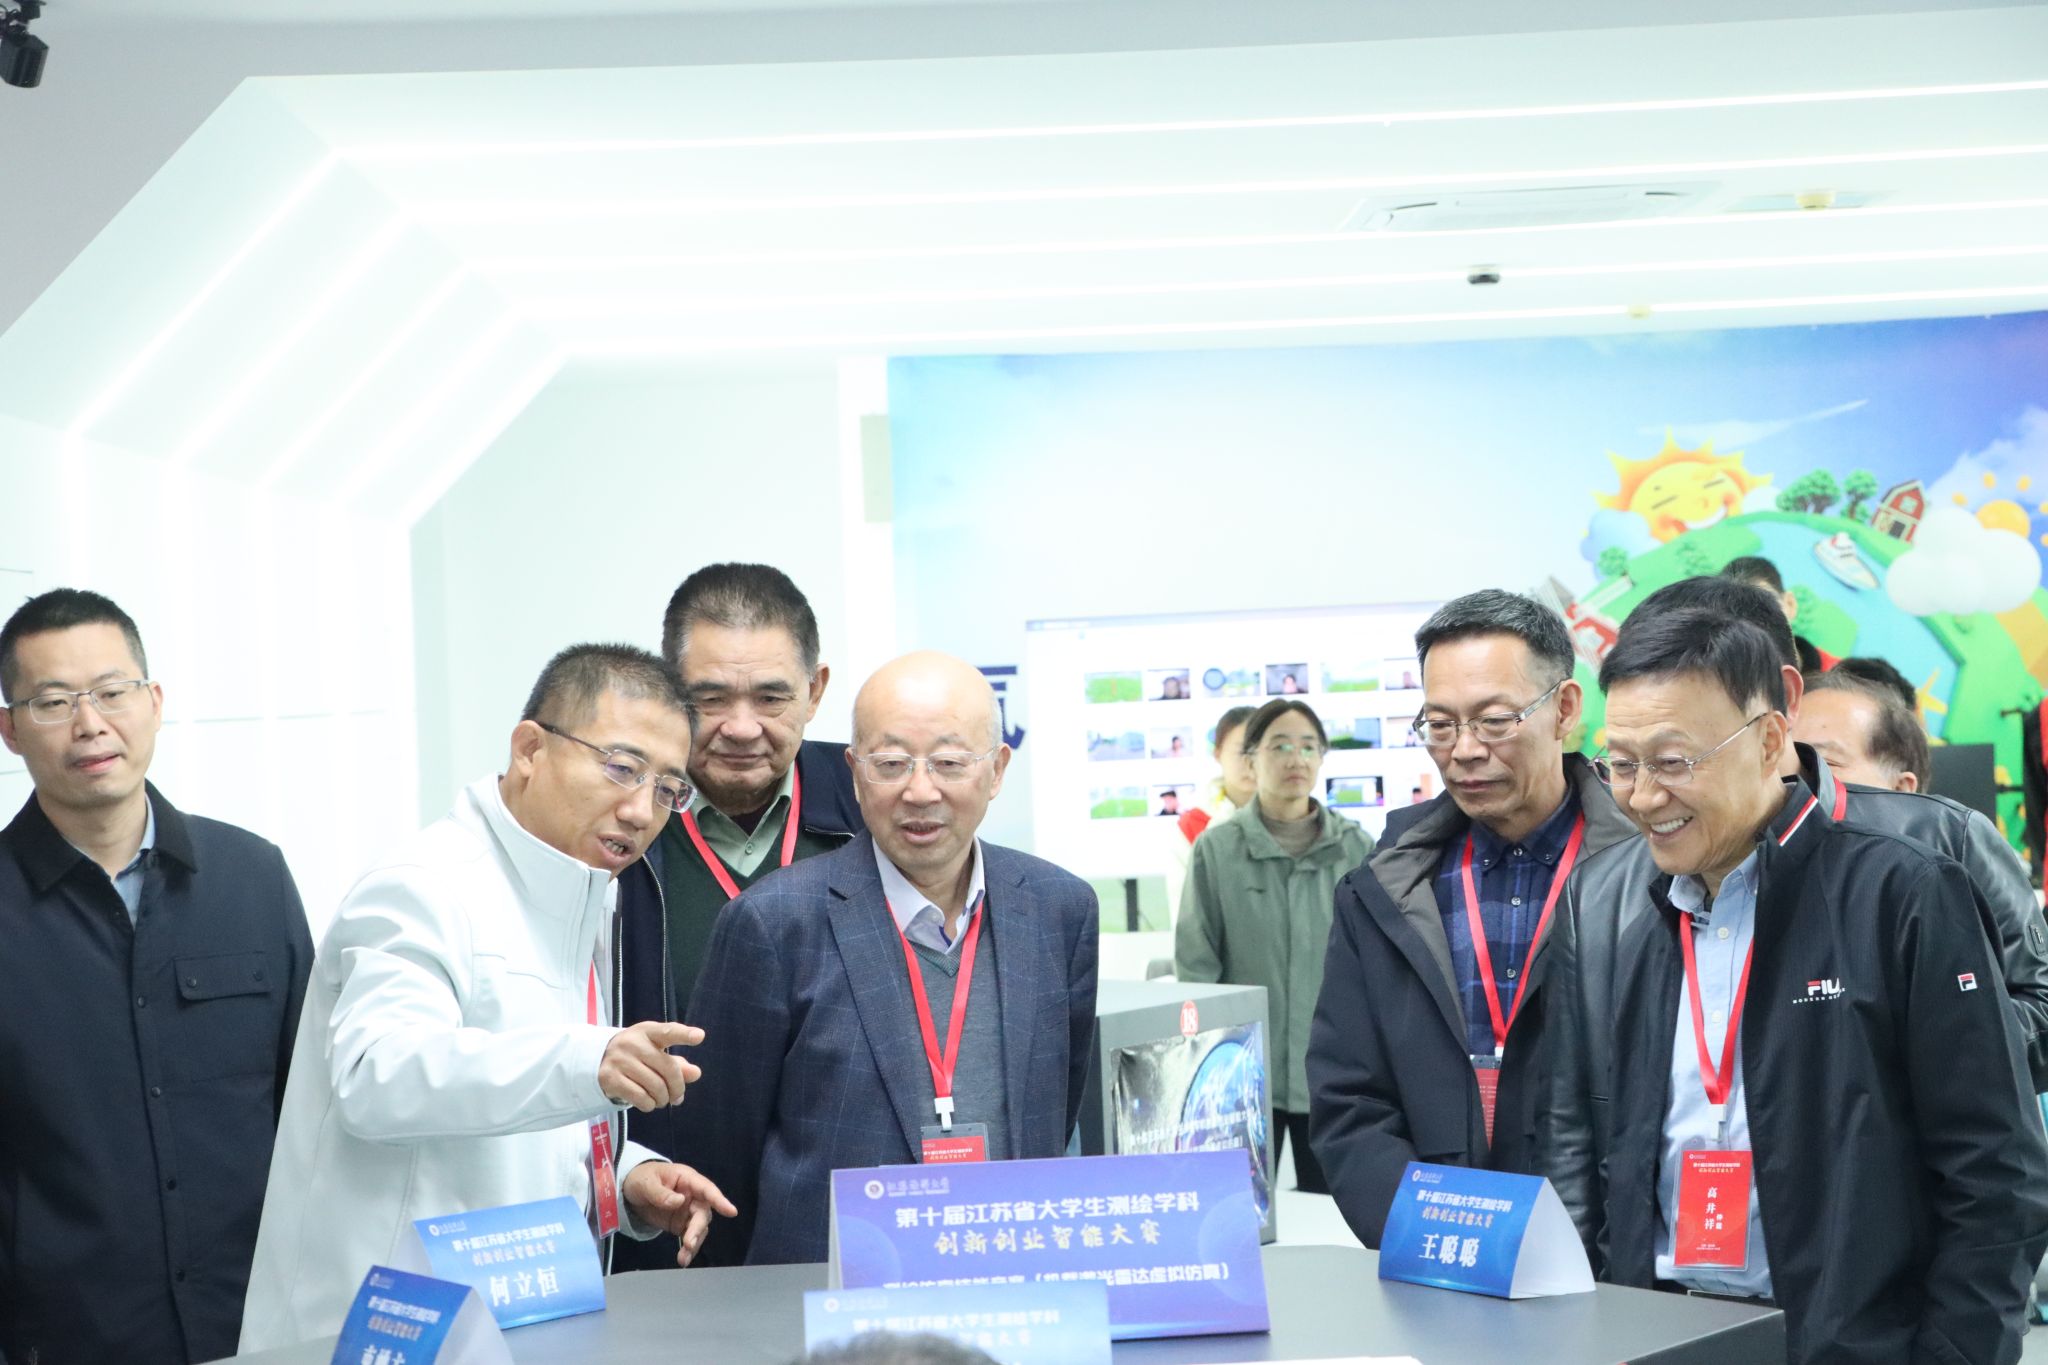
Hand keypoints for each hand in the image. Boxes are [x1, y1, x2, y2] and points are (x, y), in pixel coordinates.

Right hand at [599, 1021, 701, 1111]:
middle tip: (677, 1096)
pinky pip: (640, 1098)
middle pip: (668, 1068)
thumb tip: (695, 1074)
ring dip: (663, 1099)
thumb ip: (677, 1063)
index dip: (684, 1034)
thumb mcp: (656, 1052)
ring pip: (655, 1086)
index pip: (668, 1031)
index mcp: (647, 1031)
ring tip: (661, 1099)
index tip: (699, 1036)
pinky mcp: (610, 1078)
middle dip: (677, 1087)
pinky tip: (648, 1103)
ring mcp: (619, 1060)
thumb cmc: (637, 1054)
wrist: (599, 1058)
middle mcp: (632, 1043)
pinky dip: (649, 1105)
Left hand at [621, 1162, 738, 1265]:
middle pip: (703, 1213)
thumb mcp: (647, 1183)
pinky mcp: (681, 1225)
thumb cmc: (641, 1179)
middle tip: (689, 1243)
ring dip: (694, 1243)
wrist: (630, 1190)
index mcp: (687, 1180)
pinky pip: (690, 1237)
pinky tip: (683, 1260)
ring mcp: (688, 1211)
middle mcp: (692, 1196)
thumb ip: (661, 1193)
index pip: (707, 1189)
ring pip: (699, 1228)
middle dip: (697, 1229)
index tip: (731, 1212)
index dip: (720, 1200)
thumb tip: (679, 1201)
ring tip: (684, 1258)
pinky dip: (688, 1250)